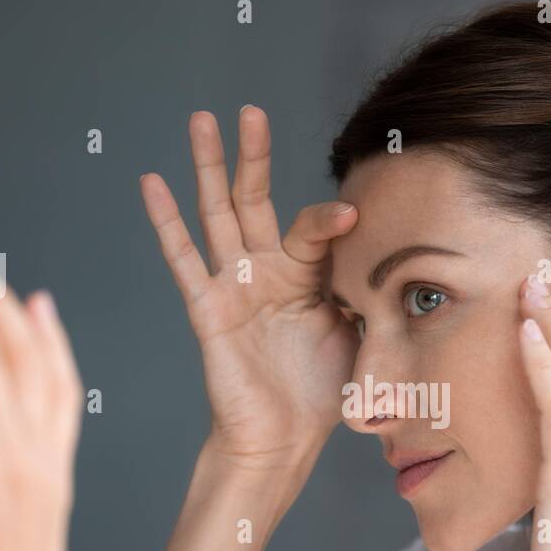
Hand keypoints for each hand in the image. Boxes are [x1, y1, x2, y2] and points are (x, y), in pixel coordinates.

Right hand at [141, 106, 358, 477]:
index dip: (332, 220)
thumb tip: (398, 258)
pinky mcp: (209, 309)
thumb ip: (366, 291)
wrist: (284, 440)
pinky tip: (152, 182)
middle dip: (252, 155)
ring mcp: (234, 286)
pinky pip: (184, 260)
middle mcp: (266, 272)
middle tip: (249, 110)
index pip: (315, 229)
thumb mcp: (359, 333)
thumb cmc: (321, 392)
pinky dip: (166, 222)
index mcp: (306, 276)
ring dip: (208, 168)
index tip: (357, 215)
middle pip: (255, 200)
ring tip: (201, 120)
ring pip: (218, 215)